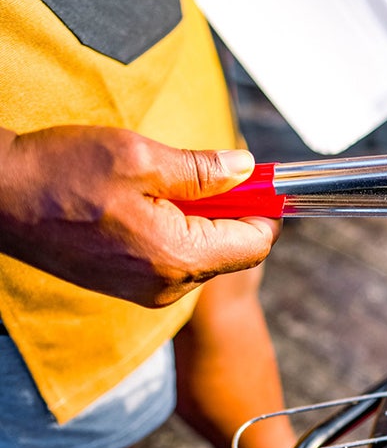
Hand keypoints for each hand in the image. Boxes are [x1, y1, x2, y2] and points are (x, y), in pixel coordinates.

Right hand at [0, 125, 280, 307]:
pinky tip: (144, 203)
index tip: (261, 181)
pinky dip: (174, 230)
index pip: (256, 244)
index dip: (265, 209)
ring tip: (162, 185)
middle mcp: (168, 285)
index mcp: (178, 257)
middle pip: (233, 250)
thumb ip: (205, 170)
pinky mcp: (129, 285)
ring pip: (203, 254)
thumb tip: (248, 171)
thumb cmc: (61, 173)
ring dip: (200, 219)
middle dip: (231, 211)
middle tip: (207, 172)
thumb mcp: (142, 157)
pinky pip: (174, 259)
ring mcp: (147, 290)